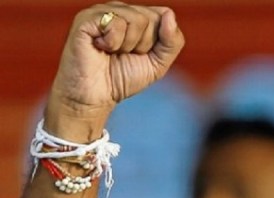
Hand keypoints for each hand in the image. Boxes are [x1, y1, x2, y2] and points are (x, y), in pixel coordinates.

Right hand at [46, 3, 183, 138]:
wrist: (95, 96)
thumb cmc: (122, 79)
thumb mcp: (158, 63)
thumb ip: (172, 41)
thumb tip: (169, 14)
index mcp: (135, 17)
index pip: (163, 15)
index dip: (157, 41)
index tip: (141, 54)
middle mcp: (119, 10)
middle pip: (152, 18)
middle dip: (144, 45)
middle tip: (125, 55)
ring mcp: (102, 11)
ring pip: (137, 19)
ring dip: (129, 45)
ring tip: (113, 52)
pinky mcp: (87, 18)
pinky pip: (116, 23)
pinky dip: (113, 43)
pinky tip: (100, 47)